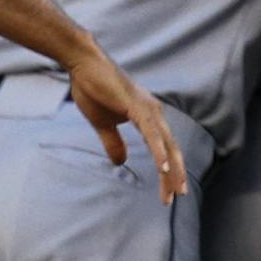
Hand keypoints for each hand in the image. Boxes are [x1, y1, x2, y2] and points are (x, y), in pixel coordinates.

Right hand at [66, 45, 188, 204]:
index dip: (168, 170)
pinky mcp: (138, 107)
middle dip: (175, 175)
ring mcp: (148, 109)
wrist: (82, 64)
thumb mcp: (103, 124)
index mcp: (147, 116)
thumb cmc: (92, 88)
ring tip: (173, 190)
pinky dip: (159, 151)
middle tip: (178, 196)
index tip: (169, 192)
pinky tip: (163, 168)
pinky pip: (152, 134)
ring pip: (165, 145)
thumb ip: (113, 143)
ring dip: (170, 170)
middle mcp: (153, 112)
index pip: (163, 148)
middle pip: (170, 149)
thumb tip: (121, 162)